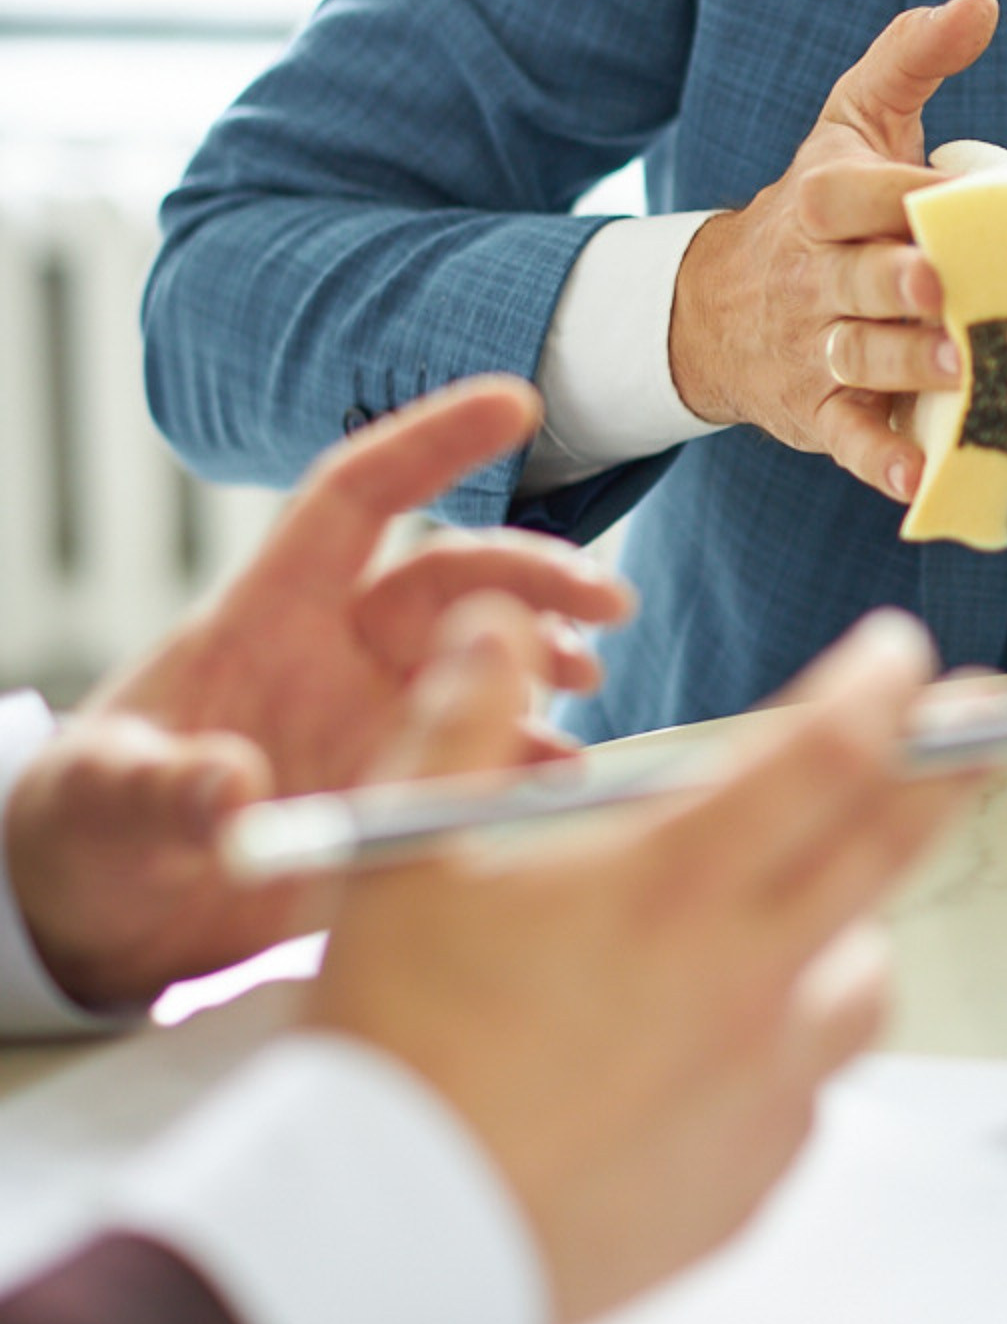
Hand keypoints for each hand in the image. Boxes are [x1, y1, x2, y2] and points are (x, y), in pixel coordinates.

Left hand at [4, 378, 630, 1008]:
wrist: (102, 920)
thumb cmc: (83, 828)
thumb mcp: (103, 801)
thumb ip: (166, 788)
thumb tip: (235, 791)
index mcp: (268, 616)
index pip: (356, 501)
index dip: (431, 444)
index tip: (517, 403)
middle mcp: (338, 656)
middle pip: (453, 581)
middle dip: (534, 578)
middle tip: (606, 603)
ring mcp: (375, 723)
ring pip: (484, 663)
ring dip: (546, 661)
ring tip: (589, 686)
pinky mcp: (398, 794)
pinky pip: (484, 761)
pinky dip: (535, 764)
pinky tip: (570, 782)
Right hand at [309, 603, 971, 1323]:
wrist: (381, 1244)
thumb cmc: (396, 1045)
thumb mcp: (403, 851)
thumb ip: (462, 719)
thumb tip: (493, 627)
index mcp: (674, 884)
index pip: (829, 753)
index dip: (882, 686)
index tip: (900, 652)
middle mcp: (744, 979)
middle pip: (894, 846)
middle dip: (951, 766)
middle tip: (987, 721)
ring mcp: (761, 1087)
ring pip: (864, 979)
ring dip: (856, 925)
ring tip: (814, 908)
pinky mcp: (749, 1179)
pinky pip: (808, 1092)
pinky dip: (789, 1051)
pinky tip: (728, 1044)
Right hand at [667, 0, 1000, 500]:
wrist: (723, 306)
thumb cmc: (821, 206)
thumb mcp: (853, 121)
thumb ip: (911, 59)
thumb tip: (979, 1)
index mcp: (822, 201)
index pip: (857, 194)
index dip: (902, 195)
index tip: (950, 196)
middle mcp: (816, 277)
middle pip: (859, 280)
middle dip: (900, 285)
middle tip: (946, 288)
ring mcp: (815, 348)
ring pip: (859, 357)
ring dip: (904, 366)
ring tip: (959, 367)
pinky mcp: (819, 411)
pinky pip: (847, 437)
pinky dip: (878, 459)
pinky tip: (917, 477)